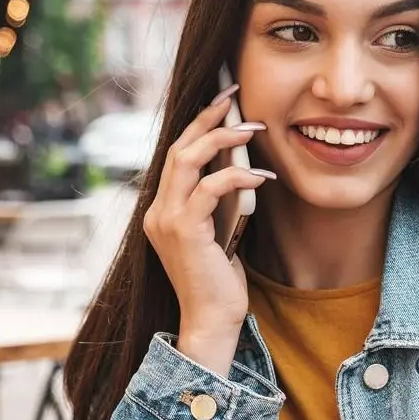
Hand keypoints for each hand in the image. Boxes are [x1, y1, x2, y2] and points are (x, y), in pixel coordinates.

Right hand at [143, 85, 272, 373]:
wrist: (212, 321)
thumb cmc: (221, 283)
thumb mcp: (221, 234)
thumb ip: (221, 205)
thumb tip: (242, 170)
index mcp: (163, 209)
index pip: (178, 155)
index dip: (199, 124)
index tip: (224, 103)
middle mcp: (157, 210)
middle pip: (179, 147)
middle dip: (208, 118)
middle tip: (235, 98)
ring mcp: (166, 220)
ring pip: (188, 160)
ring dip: (222, 139)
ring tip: (253, 129)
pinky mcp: (184, 231)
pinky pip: (209, 190)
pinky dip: (236, 177)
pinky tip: (261, 176)